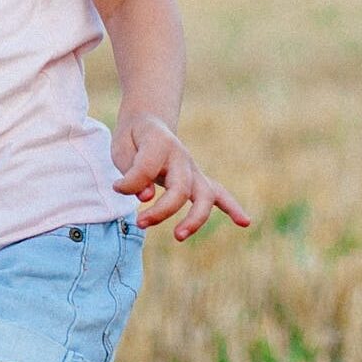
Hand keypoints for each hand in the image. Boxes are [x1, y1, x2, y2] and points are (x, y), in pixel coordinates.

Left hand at [111, 114, 251, 240]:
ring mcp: (193, 169)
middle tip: (140, 223)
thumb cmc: (133, 139)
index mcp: (160, 143)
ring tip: (179, 236)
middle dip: (162, 210)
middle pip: (181, 188)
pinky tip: (244, 222)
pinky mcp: (198, 180)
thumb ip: (132, 172)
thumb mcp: (121, 149)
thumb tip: (146, 196)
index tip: (117, 187)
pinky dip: (232, 207)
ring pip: (205, 195)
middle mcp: (181, 156)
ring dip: (195, 218)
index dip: (130, 182)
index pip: (147, 168)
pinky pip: (219, 194)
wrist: (148, 124)